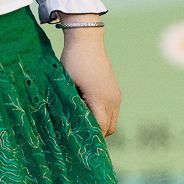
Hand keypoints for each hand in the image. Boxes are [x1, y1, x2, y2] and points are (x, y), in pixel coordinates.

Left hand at [58, 21, 120, 136]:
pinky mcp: (116, 91)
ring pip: (112, 121)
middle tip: (78, 135)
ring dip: (100, 124)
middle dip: (95, 134)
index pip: (100, 129)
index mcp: (100, 99)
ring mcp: (116, 96)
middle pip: (109, 129)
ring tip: (82, 122)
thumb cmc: (73, 62)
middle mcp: (112, 100)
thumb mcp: (68, 85)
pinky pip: (112, 112)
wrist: (87, 41)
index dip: (89, 137)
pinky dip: (103, 116)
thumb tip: (67, 124)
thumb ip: (70, 106)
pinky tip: (87, 111)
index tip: (77, 142)